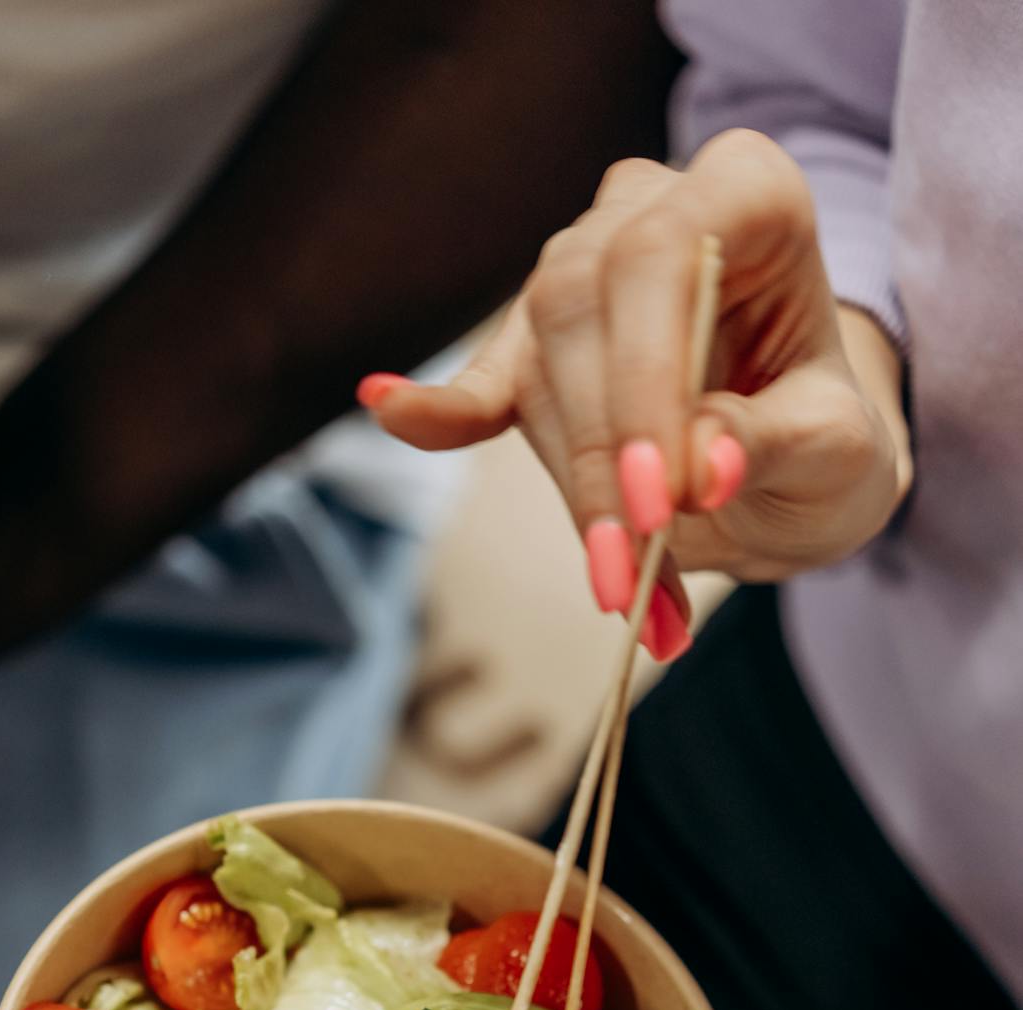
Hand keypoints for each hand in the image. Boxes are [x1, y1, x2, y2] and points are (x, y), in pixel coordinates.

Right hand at [361, 130, 912, 645]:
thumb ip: (776, 445)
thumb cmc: (824, 443)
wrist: (797, 466)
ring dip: (573, 496)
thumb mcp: (837, 454)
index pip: (660, 258)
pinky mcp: (531, 349)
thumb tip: (702, 465)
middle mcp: (647, 209)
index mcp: (743, 194)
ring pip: (537, 373)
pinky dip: (441, 415)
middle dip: (601, 462)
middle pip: (582, 318)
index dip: (646, 378)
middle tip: (633, 577)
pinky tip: (389, 405)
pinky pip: (480, 386)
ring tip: (628, 598)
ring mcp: (579, 270)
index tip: (659, 499)